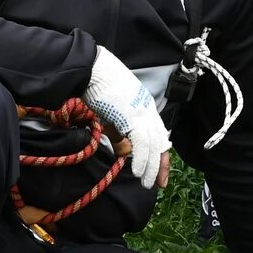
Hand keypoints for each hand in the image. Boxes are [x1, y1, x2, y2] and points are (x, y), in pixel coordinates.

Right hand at [84, 46, 170, 191]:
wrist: (90, 69)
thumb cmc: (96, 87)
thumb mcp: (111, 113)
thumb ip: (119, 132)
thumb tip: (124, 151)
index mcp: (144, 106)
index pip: (158, 134)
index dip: (160, 154)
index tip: (160, 171)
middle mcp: (147, 109)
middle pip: (161, 141)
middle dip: (162, 164)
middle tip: (160, 183)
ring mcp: (142, 112)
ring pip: (154, 145)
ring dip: (152, 166)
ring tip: (147, 182)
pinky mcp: (133, 116)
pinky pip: (142, 143)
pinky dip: (142, 159)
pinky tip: (139, 172)